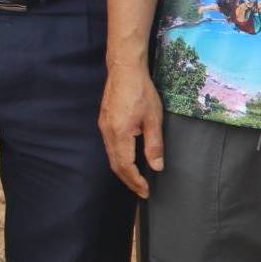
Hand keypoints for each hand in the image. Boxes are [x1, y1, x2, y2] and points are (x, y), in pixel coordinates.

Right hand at [98, 63, 164, 196]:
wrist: (124, 70)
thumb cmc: (141, 92)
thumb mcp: (154, 119)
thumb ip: (154, 144)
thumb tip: (156, 166)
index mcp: (120, 133)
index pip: (125, 165)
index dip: (135, 181)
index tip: (146, 191)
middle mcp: (107, 132)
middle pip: (115, 163)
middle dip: (128, 180)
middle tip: (141, 191)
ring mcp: (103, 126)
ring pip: (110, 155)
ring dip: (122, 170)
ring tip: (136, 179)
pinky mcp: (104, 121)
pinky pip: (109, 146)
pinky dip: (118, 158)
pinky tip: (128, 160)